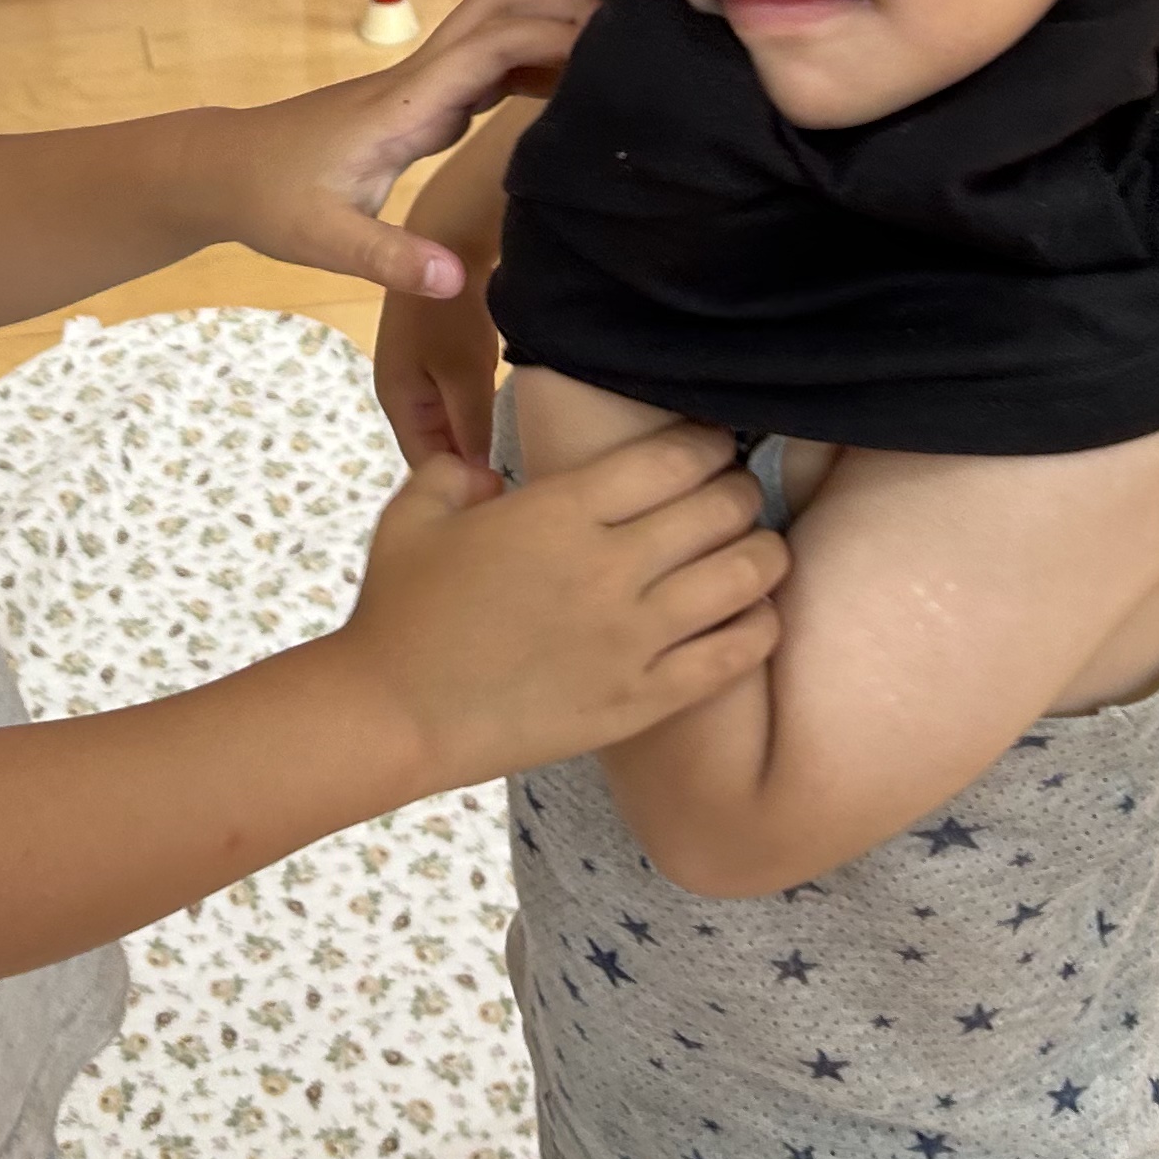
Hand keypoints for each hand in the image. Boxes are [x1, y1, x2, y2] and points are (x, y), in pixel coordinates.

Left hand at [212, 0, 593, 299]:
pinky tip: (569, 93)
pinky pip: (487, 64)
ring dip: (552, 24)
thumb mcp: (323, 241)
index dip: (555, 36)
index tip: (618, 51)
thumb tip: (456, 280)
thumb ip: (388, 258)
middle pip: (499, 4)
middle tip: (634, 37)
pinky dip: (533, 62)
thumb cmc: (270, 201)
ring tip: (620, 58)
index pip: (491, 44)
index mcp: (404, 104)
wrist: (224, 170)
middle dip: (564, 4)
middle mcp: (418, 80)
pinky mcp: (421, 102)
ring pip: (495, 25)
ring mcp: (420, 86)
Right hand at [325, 432, 787, 792]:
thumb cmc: (399, 611)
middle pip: (720, 510)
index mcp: (559, 512)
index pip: (670, 459)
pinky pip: (732, 657)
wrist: (395, 715)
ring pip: (743, 578)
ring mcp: (632, 638)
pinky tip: (758, 616)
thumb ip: (459, 473)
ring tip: (760, 550)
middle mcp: (609, 568)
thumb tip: (495, 477)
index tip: (712, 444)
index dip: (706, 443)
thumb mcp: (414, 512)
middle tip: (737, 494)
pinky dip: (760, 628)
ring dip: (764, 553)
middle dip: (740, 491)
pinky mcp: (642, 700)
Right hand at [374, 276, 503, 498]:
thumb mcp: (464, 375)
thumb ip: (471, 429)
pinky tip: (507, 418)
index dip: (460, 488)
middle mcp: (401, 392)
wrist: (448, 239)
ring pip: (447, 424)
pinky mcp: (437, 355)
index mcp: (396, 401)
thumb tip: (480, 480)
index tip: (503, 500)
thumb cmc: (451, 312)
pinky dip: (478, 412)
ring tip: (515, 456)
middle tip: (514, 483)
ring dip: (475, 439)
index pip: (424, 466)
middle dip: (467, 466)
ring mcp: (418, 372)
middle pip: (434, 446)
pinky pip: (455, 399)